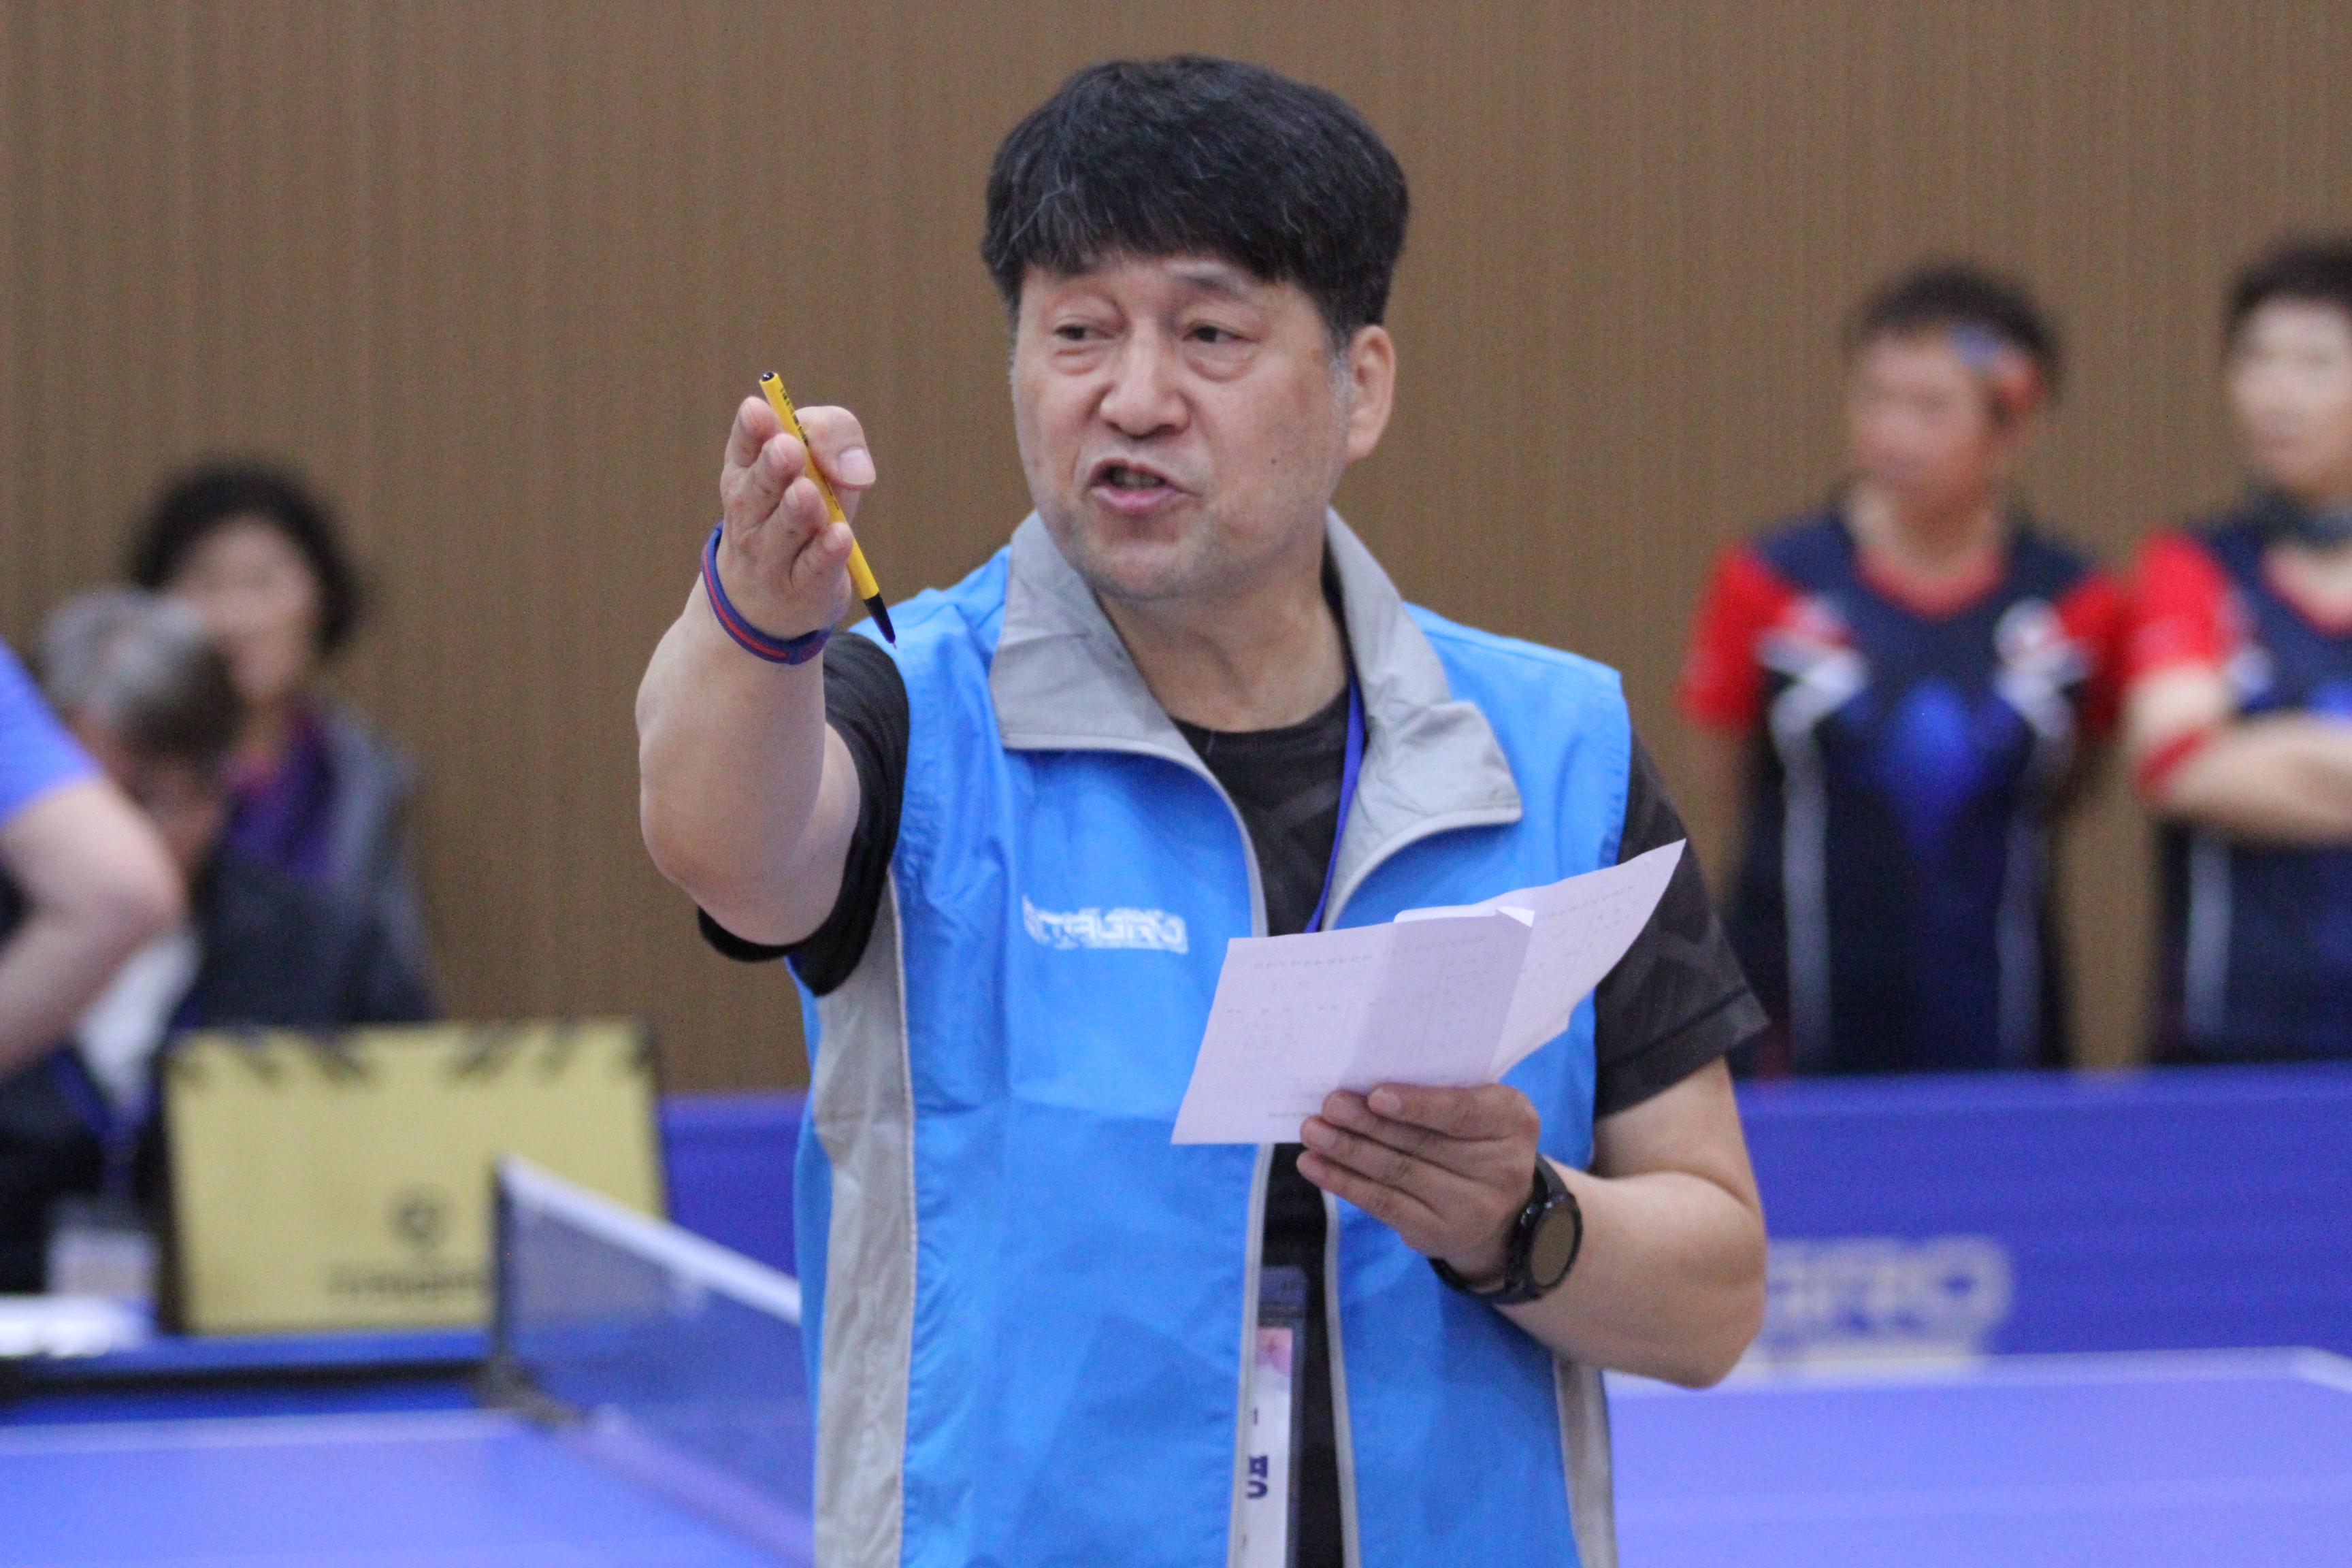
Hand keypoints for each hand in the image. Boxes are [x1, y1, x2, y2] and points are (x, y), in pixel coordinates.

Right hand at [712, 395, 876, 638]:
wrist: (771, 602)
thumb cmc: (798, 514)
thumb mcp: (816, 465)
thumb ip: (832, 439)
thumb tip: (854, 467)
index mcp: (745, 474)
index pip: (744, 448)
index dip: (751, 430)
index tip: (758, 411)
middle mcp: (750, 515)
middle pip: (760, 488)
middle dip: (774, 467)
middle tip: (787, 449)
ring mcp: (771, 556)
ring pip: (786, 529)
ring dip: (797, 510)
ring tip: (807, 492)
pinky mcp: (803, 588)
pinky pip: (815, 568)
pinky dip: (828, 552)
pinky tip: (840, 537)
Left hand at [1296, 1084, 1541, 1285]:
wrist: (1500, 1207)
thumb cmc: (1475, 1136)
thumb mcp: (1477, 1106)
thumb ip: (1439, 1092)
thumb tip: (1364, 1084)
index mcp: (1513, 1121)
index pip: (1463, 1112)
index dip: (1419, 1105)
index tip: (1376, 1096)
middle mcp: (1502, 1169)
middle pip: (1422, 1144)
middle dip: (1368, 1124)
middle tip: (1329, 1105)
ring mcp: (1472, 1209)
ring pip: (1397, 1174)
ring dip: (1347, 1151)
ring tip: (1312, 1131)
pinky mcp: (1438, 1235)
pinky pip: (1384, 1205)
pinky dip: (1344, 1183)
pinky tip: (1315, 1165)